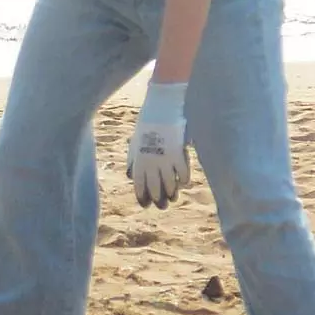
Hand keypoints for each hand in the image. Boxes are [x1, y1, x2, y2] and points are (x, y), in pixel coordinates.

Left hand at [128, 81, 192, 209]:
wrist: (162, 108)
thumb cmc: (147, 124)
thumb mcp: (135, 142)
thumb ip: (133, 160)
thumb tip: (130, 176)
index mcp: (138, 159)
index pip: (139, 184)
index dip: (142, 196)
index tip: (145, 205)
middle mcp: (151, 162)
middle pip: (155, 188)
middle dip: (157, 199)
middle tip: (161, 206)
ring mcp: (165, 159)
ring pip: (169, 184)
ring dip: (171, 193)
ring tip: (173, 197)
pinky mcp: (179, 154)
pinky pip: (183, 174)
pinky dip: (183, 180)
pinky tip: (183, 183)